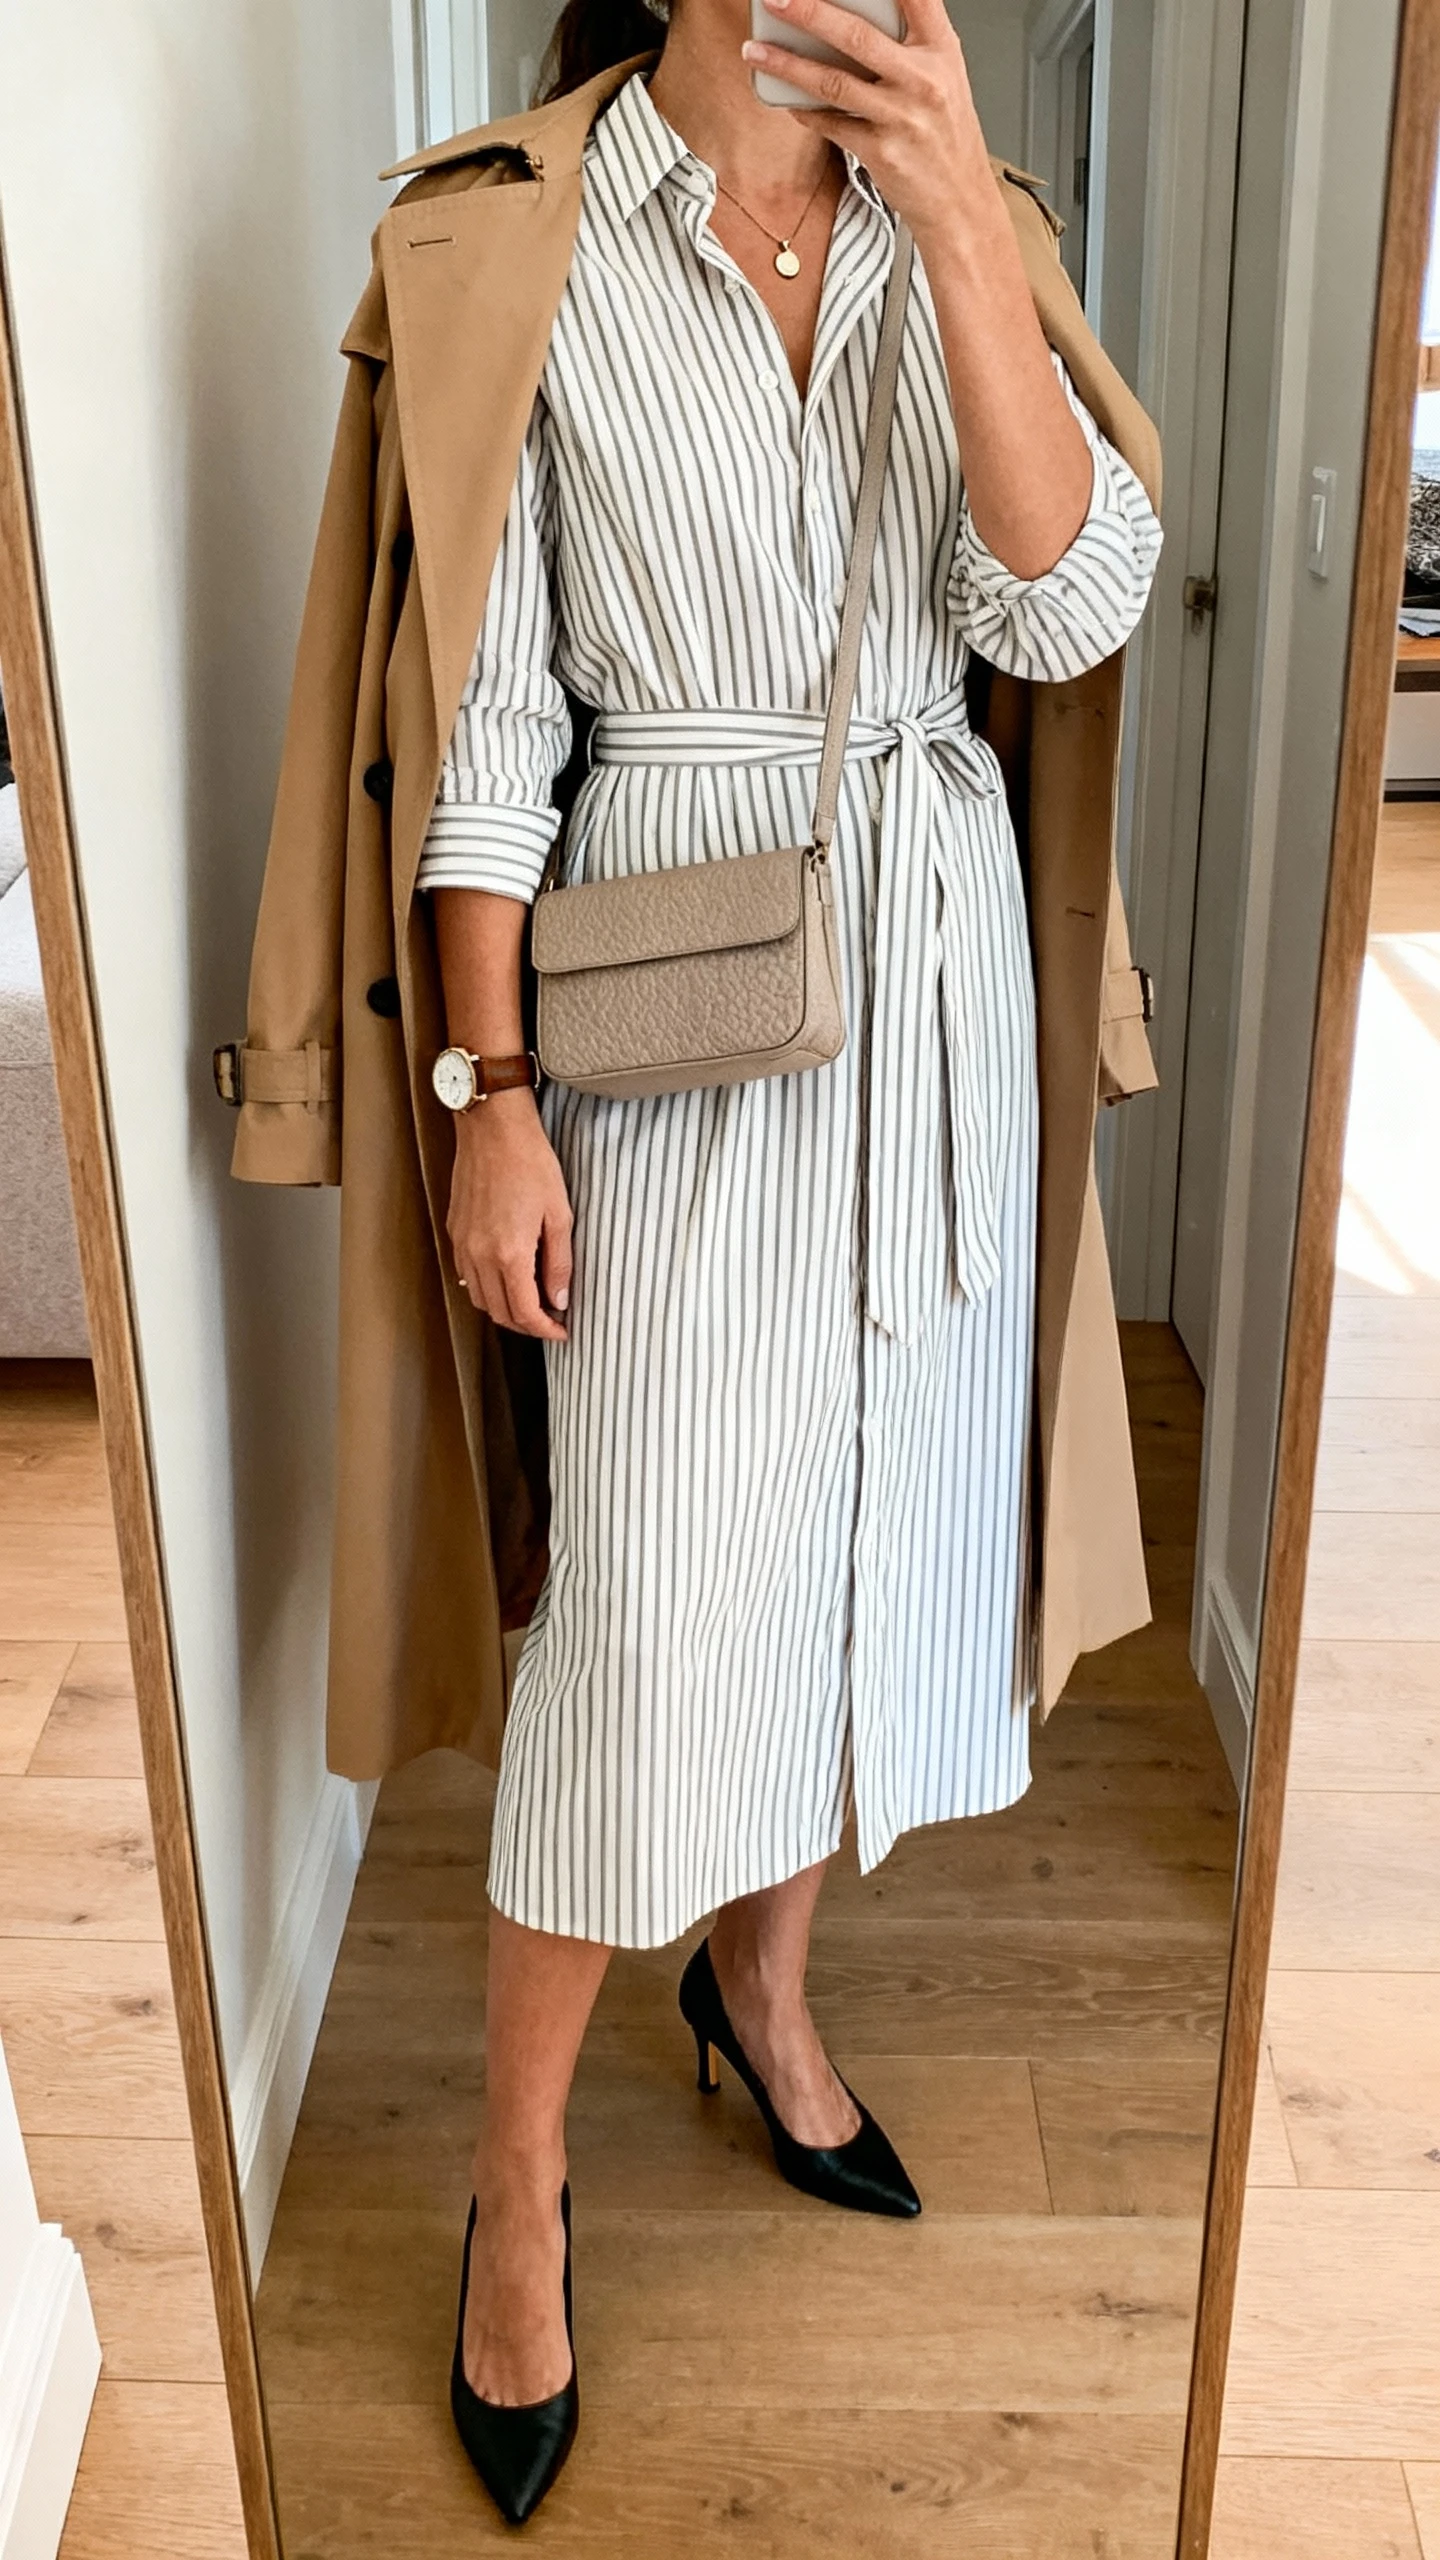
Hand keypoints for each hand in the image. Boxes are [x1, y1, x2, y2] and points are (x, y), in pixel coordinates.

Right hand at [448, 1090, 572, 1341]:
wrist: (493, 1128)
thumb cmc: (530, 1163)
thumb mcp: (559, 1214)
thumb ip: (559, 1263)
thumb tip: (560, 1299)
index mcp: (509, 1253)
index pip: (524, 1313)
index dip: (545, 1330)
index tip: (561, 1331)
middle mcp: (479, 1255)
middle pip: (498, 1313)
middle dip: (526, 1325)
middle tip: (549, 1320)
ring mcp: (463, 1244)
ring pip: (479, 1298)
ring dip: (504, 1308)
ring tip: (530, 1300)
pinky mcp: (454, 1231)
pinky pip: (467, 1275)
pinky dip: (486, 1287)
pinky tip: (507, 1276)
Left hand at [741, 0, 991, 245]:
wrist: (961, 204)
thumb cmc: (948, 139)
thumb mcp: (945, 78)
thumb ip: (912, 43)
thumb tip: (856, 16)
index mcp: (942, 51)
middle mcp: (923, 79)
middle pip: (855, 35)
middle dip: (808, 11)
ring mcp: (901, 116)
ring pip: (832, 82)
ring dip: (786, 64)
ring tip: (755, 50)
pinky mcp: (881, 152)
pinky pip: (831, 125)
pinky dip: (805, 112)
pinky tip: (787, 101)